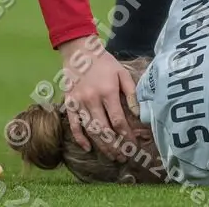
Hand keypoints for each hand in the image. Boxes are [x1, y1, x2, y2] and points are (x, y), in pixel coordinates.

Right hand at [58, 36, 139, 160]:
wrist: (79, 51)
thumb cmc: (104, 63)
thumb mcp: (122, 73)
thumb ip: (131, 93)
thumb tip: (138, 113)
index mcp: (108, 92)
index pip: (118, 120)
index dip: (126, 135)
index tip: (133, 145)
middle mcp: (92, 99)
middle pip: (104, 130)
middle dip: (115, 146)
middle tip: (122, 156)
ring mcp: (79, 102)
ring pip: (90, 130)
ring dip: (101, 146)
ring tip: (111, 155)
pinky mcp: (69, 103)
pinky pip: (73, 125)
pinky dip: (80, 138)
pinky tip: (88, 147)